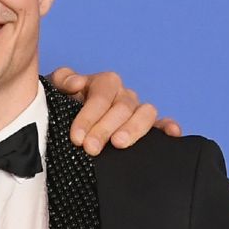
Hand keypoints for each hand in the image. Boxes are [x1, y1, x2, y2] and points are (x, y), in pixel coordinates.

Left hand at [48, 67, 182, 156]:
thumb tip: (77, 84)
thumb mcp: (56, 88)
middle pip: (123, 107)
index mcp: (103, 83)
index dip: (89, 117)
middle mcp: (123, 94)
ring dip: (133, 129)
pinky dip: (169, 126)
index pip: (101, 97)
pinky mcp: (147, 126)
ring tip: (119, 144)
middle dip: (105, 129)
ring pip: (145, 112)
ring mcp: (136, 110)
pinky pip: (162, 124)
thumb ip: (63, 80)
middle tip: (91, 148)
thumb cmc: (61, 101)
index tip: (77, 137)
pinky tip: (172, 134)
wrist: (63, 116)